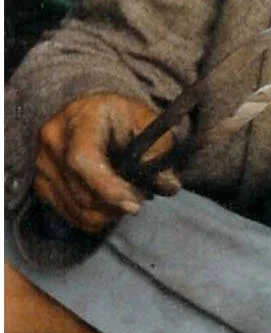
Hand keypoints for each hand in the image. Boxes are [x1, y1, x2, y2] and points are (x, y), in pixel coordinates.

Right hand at [34, 94, 180, 234]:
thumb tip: (167, 184)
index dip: (108, 188)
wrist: (98, 115)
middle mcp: (53, 138)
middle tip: (140, 197)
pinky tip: (110, 203)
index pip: (83, 159)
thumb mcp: (148, 122)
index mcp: (80, 116)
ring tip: (127, 197)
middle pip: (80, 190)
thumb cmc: (125, 117)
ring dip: (108, 212)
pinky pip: (69, 214)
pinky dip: (94, 217)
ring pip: (76, 207)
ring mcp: (42, 162)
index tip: (135, 203)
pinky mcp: (41, 182)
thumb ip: (159, 151)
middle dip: (116, 204)